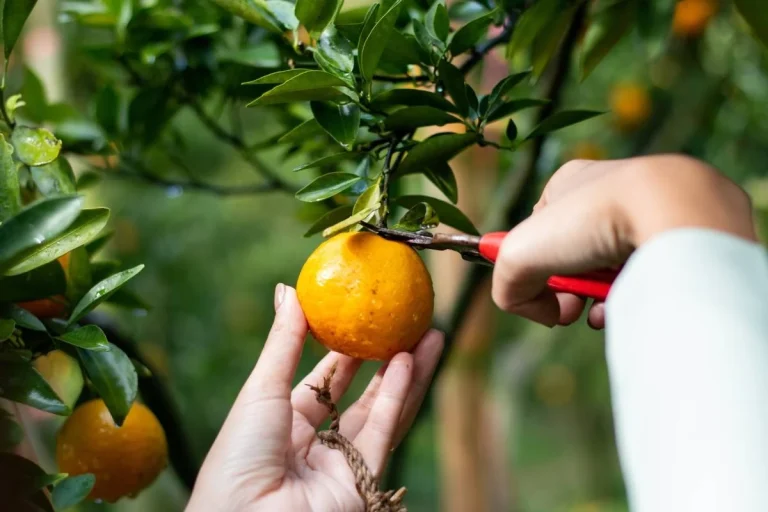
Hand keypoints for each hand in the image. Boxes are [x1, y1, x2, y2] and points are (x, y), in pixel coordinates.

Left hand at [186, 284, 443, 511]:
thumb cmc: (238, 457)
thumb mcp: (261, 390)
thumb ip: (284, 341)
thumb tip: (288, 289)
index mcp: (284, 422)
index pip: (323, 380)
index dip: (346, 349)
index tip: (366, 316)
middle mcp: (317, 443)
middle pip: (362, 394)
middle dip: (387, 358)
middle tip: (410, 322)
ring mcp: (342, 463)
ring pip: (383, 410)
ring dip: (407, 373)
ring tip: (429, 334)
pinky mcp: (362, 481)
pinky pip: (384, 431)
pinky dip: (398, 396)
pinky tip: (410, 362)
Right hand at [491, 155, 755, 328]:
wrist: (676, 212)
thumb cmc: (590, 221)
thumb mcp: (518, 256)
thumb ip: (509, 287)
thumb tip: (545, 312)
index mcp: (571, 183)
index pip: (539, 230)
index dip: (531, 264)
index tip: (534, 288)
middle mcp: (611, 193)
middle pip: (575, 255)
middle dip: (567, 290)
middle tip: (568, 308)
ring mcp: (649, 214)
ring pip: (613, 270)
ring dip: (599, 298)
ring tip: (602, 311)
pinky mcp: (682, 238)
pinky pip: (650, 276)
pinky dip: (635, 296)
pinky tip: (631, 302)